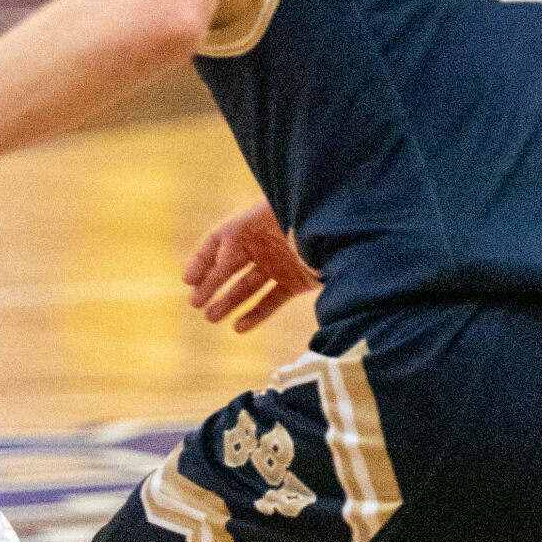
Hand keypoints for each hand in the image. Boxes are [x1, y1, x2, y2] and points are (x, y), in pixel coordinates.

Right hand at [183, 199, 319, 332]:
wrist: (354, 228)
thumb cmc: (312, 214)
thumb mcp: (273, 222)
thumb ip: (243, 241)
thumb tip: (218, 264)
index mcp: (256, 223)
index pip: (220, 241)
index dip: (202, 260)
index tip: (187, 281)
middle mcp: (266, 244)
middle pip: (231, 267)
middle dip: (212, 285)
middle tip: (196, 304)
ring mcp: (282, 264)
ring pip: (249, 286)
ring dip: (229, 302)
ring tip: (212, 318)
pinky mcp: (298, 282)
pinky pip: (272, 299)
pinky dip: (257, 314)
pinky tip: (240, 327)